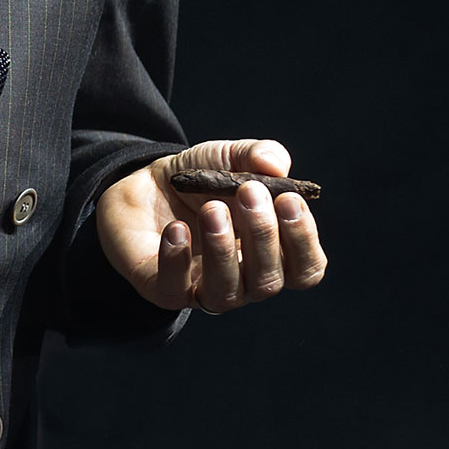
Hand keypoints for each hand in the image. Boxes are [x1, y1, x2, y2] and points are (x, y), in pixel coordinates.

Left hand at [96, 138, 326, 313]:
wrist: (143, 186)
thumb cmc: (201, 179)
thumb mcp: (231, 158)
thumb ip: (259, 154)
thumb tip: (277, 164)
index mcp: (271, 253)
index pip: (305, 269)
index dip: (304, 241)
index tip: (289, 200)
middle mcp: (244, 280)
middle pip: (269, 282)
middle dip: (263, 235)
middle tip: (249, 192)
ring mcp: (204, 289)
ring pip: (227, 294)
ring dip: (223, 250)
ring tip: (212, 208)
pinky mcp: (164, 290)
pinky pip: (176, 291)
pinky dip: (178, 260)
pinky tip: (176, 229)